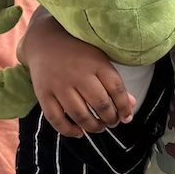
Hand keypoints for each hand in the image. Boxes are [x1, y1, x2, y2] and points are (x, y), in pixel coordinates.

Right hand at [18, 13, 133, 137]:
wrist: (44, 41)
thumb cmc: (78, 52)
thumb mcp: (99, 60)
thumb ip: (114, 82)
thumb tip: (131, 105)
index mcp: (96, 63)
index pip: (116, 89)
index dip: (124, 107)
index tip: (126, 117)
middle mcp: (78, 74)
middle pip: (100, 104)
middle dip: (110, 119)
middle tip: (111, 122)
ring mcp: (59, 85)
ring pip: (80, 115)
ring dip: (93, 127)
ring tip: (98, 127)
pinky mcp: (43, 94)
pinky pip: (56, 119)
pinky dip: (69, 130)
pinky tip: (79, 132)